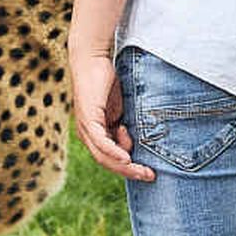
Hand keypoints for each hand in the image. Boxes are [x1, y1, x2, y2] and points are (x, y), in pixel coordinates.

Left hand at [70, 42, 151, 181]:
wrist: (92, 59)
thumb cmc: (106, 81)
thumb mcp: (118, 109)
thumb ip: (123, 127)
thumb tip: (131, 146)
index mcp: (94, 133)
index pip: (109, 158)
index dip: (128, 168)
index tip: (148, 172)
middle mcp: (87, 134)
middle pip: (107, 162)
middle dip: (129, 172)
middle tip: (149, 176)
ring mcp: (86, 128)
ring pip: (104, 156)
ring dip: (124, 166)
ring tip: (143, 171)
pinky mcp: (88, 119)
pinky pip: (101, 142)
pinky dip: (114, 152)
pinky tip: (126, 158)